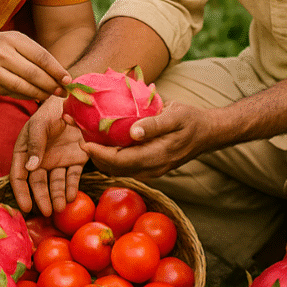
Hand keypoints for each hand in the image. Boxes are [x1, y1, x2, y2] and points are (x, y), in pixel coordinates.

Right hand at [0, 31, 71, 101]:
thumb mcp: (14, 41)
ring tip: (51, 95)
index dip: (57, 70)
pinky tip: (36, 96)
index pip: (41, 56)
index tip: (68, 79)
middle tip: (63, 92)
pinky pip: (14, 93)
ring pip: (25, 86)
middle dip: (52, 85)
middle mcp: (3, 53)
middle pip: (34, 74)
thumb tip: (59, 73)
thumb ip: (34, 54)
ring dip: (41, 93)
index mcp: (13, 39)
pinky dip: (28, 96)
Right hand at [11, 96, 88, 215]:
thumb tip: (31, 167)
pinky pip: (73, 177)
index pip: (19, 176)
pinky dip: (72, 187)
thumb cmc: (51, 110)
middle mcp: (41, 160)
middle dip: (42, 198)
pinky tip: (72, 196)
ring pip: (56, 183)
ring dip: (58, 196)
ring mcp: (58, 161)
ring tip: (61, 208)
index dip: (22, 192)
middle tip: (48, 212)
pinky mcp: (76, 161)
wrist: (76, 100)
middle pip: (39, 183)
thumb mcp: (40, 124)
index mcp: (25, 152)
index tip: (26, 206)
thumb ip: (35, 144)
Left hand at [80, 101, 211, 180]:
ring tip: (86, 140)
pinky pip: (124, 167)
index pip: (119, 160)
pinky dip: (110, 158)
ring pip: (117, 170)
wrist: (208, 133)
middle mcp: (151, 168)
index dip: (98, 154)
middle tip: (78, 137)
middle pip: (113, 169)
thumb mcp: (176, 115)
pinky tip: (102, 143)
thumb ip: (154, 124)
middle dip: (93, 156)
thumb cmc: (191, 120)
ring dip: (99, 158)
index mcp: (156, 156)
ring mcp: (150, 171)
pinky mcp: (149, 168)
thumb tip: (132, 132)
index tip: (82, 142)